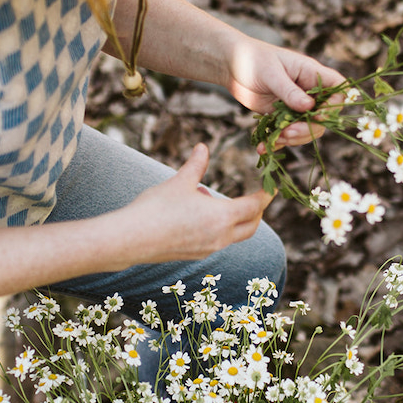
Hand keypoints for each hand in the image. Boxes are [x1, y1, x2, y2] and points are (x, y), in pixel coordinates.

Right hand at [117, 144, 271, 263]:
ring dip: (235, 220)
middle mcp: (220, 237)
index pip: (255, 207)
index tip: (272, 187)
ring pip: (234, 236)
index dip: (265, 195)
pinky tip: (200, 216)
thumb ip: (196, 165)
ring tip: (215, 201)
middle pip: (251, 226)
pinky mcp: (195, 255)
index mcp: (222, 217)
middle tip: (255, 198)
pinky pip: (218, 242)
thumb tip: (203, 147)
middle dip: (257, 212)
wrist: (130, 239)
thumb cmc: (155, 208)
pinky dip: (220, 229)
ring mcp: (208, 249)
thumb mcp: (179, 181)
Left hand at [224, 36, 343, 148]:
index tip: (318, 116)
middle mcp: (308, 92)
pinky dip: (276, 142)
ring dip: (293, 138)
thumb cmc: (253, 58)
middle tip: (289, 133)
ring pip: (306, 129)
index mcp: (312, 74)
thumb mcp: (271, 73)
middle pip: (323, 116)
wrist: (231, 65)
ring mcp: (296, 106)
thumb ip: (289, 91)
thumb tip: (309, 107)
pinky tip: (262, 148)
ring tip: (275, 139)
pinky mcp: (281, 117)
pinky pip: (286, 133)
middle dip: (308, 128)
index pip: (337, 90)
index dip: (333, 106)